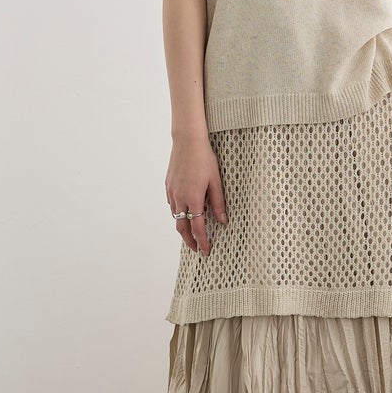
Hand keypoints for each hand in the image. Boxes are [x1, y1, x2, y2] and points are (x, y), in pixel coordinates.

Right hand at [166, 137, 227, 255]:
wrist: (187, 141)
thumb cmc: (204, 159)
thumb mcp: (216, 181)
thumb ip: (218, 203)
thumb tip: (223, 221)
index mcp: (193, 198)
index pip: (198, 227)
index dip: (202, 241)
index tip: (206, 251)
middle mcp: (179, 198)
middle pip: (182, 227)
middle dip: (189, 241)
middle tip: (197, 249)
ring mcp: (172, 192)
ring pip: (175, 216)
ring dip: (183, 227)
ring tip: (191, 233)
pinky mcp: (168, 186)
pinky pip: (172, 204)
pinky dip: (177, 213)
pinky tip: (184, 213)